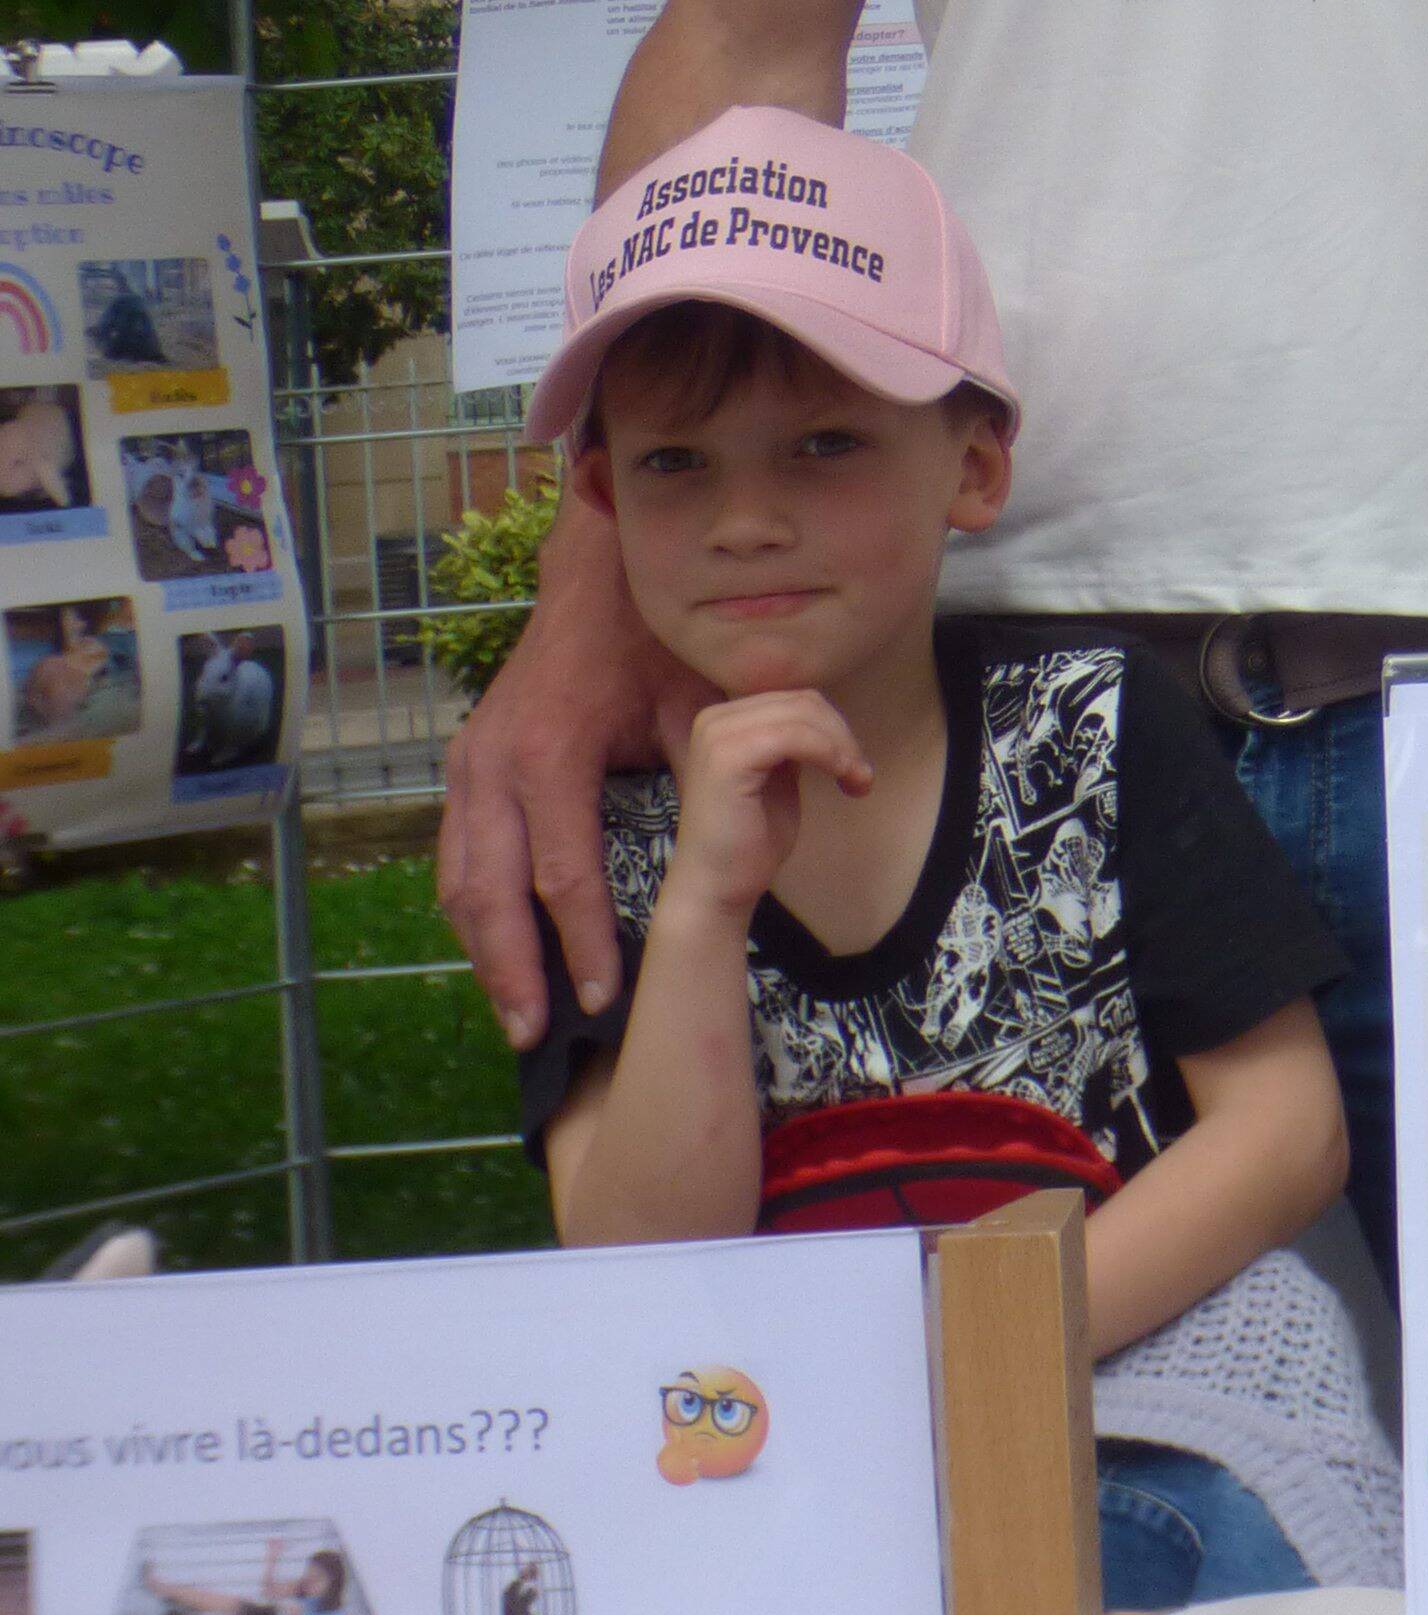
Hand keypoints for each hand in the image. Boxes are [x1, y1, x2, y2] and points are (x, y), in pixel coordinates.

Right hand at [434, 476, 706, 1041]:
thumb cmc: (652, 636)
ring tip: (514, 1014)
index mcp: (553, 752)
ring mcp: (469, 763)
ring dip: (484, 952)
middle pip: (490, 893)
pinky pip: (455, 855)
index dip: (581, 941)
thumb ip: (727, 756)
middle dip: (513, 970)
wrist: (593, 578)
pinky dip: (472, 912)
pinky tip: (495, 955)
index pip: (563, 871)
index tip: (603, 996)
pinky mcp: (464, 764)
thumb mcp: (695, 691)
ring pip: (460, 880)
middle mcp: (495, 763)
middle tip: (537, 1035)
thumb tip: (785, 806)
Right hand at [660, 687, 870, 923]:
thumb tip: (827, 720)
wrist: (717, 886)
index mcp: (724, 719)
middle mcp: (714, 718)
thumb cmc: (750, 839)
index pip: (796, 699)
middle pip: (803, 702)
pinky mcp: (726, 757)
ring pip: (803, 715)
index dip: (834, 727)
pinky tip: (842, 778)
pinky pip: (794, 735)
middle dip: (843, 736)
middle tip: (861, 775)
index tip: (853, 764)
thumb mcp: (778, 777)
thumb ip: (792, 743)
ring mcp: (716, 735)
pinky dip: (828, 752)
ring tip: (856, 780)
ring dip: (842, 746)